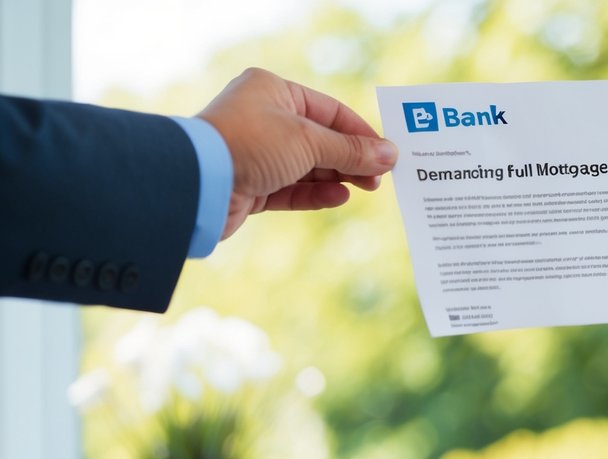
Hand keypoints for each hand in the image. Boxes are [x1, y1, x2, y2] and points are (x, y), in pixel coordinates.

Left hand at [198, 68, 398, 239]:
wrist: (197, 182)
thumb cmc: (249, 144)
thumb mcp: (309, 142)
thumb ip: (351, 150)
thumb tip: (390, 154)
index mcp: (273, 91)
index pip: (329, 111)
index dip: (361, 133)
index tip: (387, 155)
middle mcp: (263, 118)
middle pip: (320, 139)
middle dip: (351, 159)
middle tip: (379, 178)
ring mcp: (257, 153)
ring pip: (308, 166)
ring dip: (336, 177)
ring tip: (365, 188)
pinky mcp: (251, 185)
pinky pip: (291, 188)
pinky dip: (315, 193)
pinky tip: (339, 197)